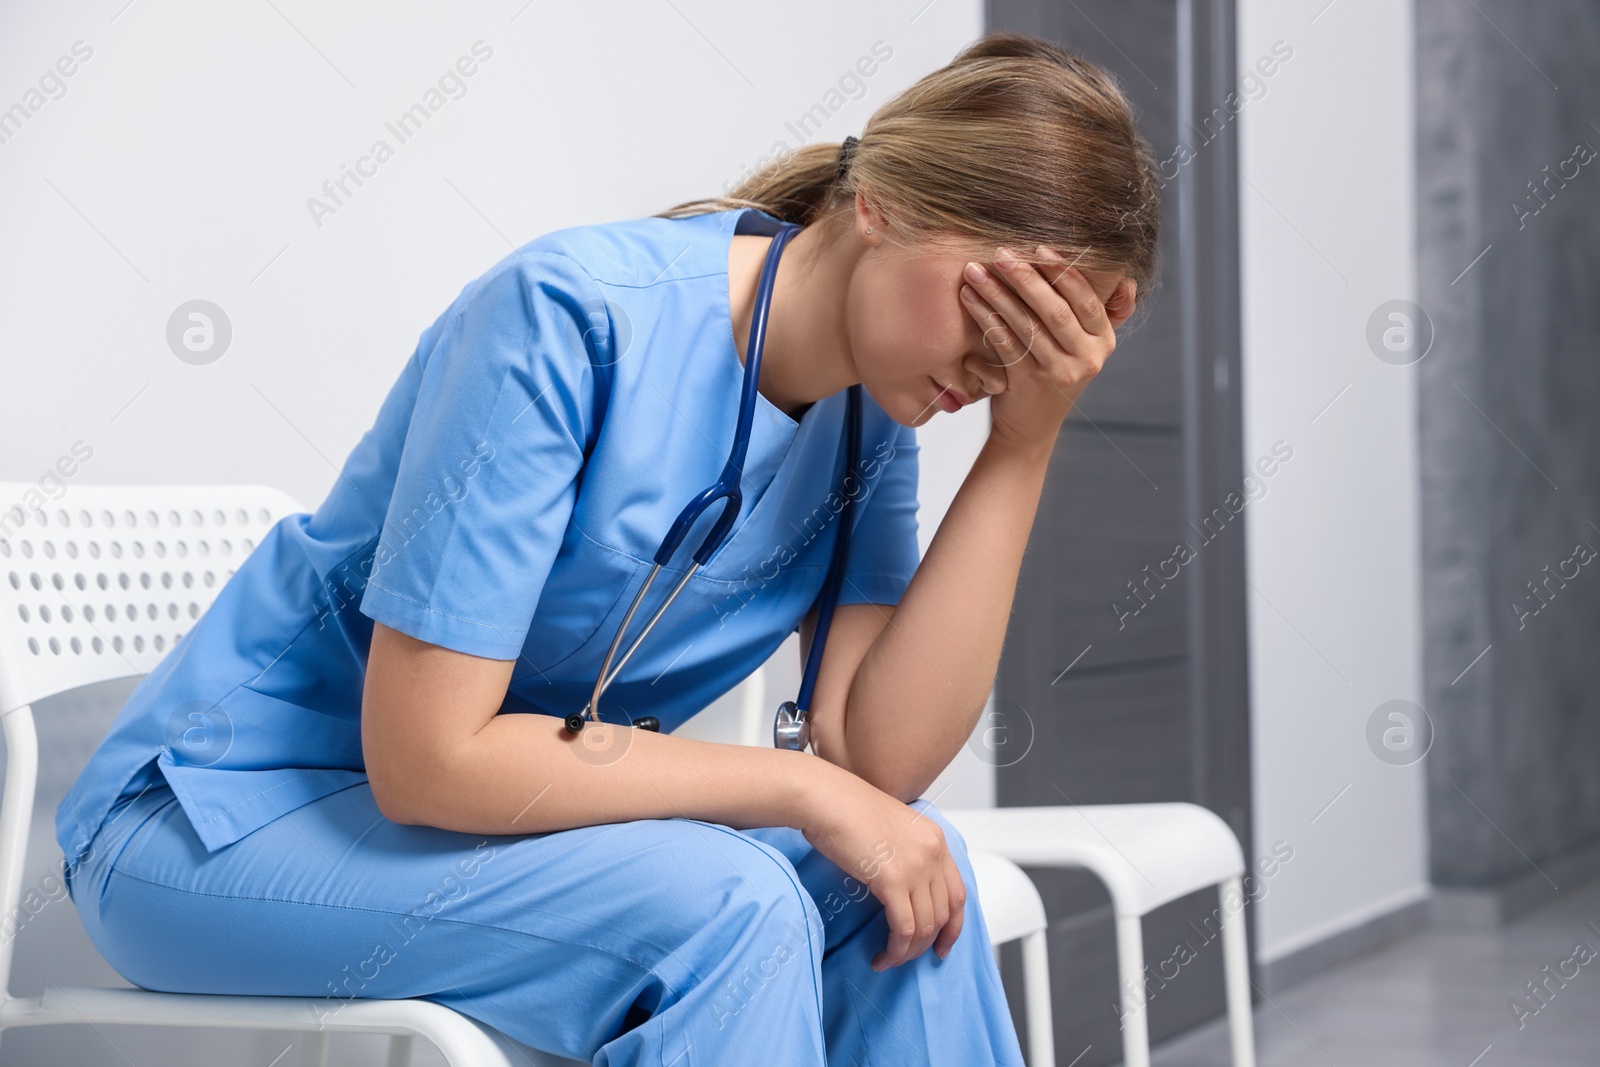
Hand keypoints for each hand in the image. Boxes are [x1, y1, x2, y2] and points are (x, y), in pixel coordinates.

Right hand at [799, 771, 965, 969]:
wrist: (824, 797)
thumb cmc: (844, 808)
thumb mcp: (889, 827)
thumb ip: (904, 852)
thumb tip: (901, 889)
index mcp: (934, 838)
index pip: (957, 892)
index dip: (953, 925)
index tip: (942, 944)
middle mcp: (932, 852)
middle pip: (943, 913)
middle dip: (927, 943)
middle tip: (908, 956)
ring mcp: (916, 866)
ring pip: (925, 926)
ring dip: (907, 951)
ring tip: (889, 958)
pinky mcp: (893, 880)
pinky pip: (904, 928)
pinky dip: (895, 949)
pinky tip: (881, 955)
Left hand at [958, 247, 1136, 449]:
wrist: (1031, 428)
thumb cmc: (1052, 374)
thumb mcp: (1083, 347)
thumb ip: (1103, 315)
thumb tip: (1128, 282)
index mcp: (1103, 341)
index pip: (1087, 300)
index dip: (1063, 272)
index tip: (1039, 246)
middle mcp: (1088, 358)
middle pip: (1055, 310)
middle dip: (1025, 278)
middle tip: (1000, 253)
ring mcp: (1059, 374)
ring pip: (1026, 325)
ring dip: (998, 294)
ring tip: (975, 272)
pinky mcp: (1030, 384)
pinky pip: (1006, 343)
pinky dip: (986, 318)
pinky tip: (970, 299)